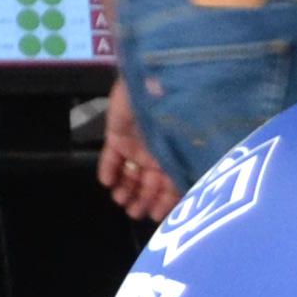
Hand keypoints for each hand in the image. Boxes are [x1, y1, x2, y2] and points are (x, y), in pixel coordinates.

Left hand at [99, 82, 178, 219]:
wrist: (159, 78)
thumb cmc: (183, 111)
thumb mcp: (190, 145)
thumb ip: (186, 171)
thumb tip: (188, 196)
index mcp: (180, 156)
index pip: (172, 186)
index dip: (165, 203)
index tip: (156, 217)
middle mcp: (159, 153)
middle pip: (149, 182)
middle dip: (142, 199)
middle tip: (133, 213)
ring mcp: (137, 143)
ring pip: (129, 172)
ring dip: (125, 189)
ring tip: (120, 201)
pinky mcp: (117, 133)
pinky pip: (110, 155)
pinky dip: (108, 169)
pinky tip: (106, 183)